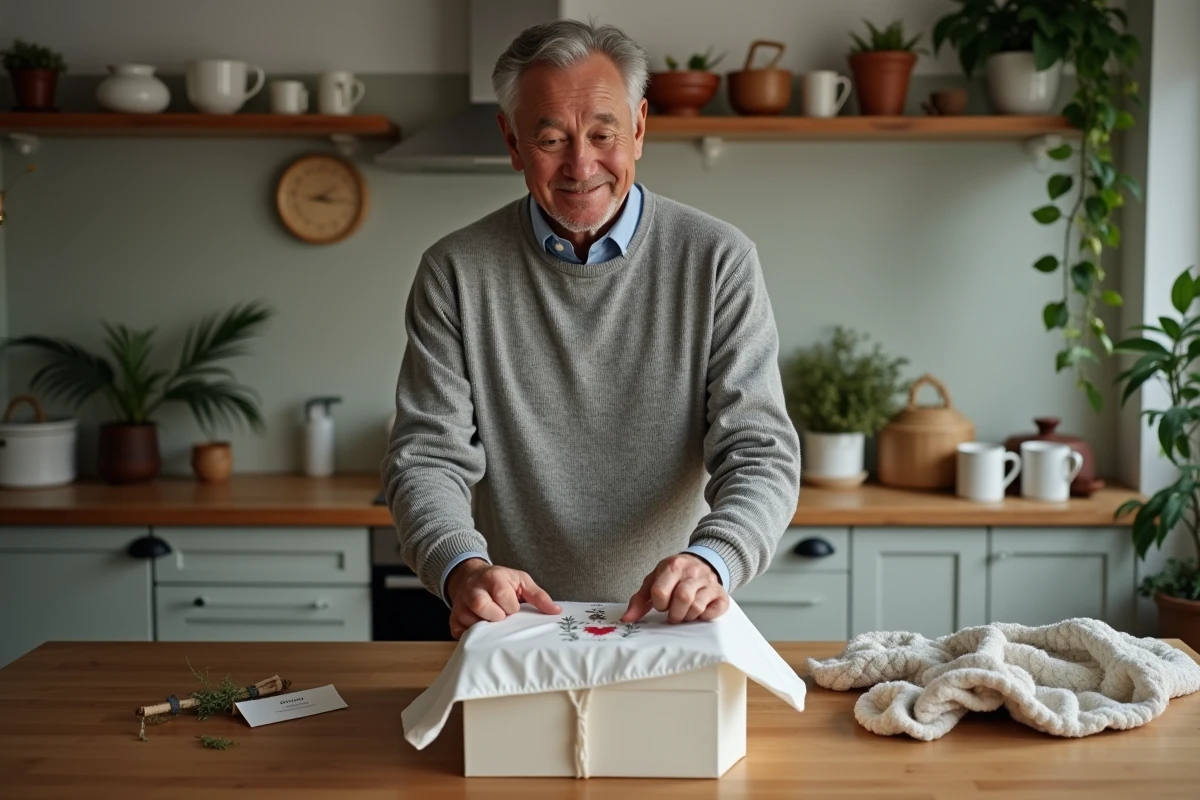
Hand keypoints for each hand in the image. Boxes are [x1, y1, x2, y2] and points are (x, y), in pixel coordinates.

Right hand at [445, 559, 560, 638]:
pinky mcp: (453, 620)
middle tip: (502, 617)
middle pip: (481, 605)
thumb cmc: (500, 581)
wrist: (470, 576)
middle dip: (496, 616)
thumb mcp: (521, 581)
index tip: (513, 608)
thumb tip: (556, 611)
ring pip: (470, 622)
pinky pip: (461, 634)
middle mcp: (473, 590)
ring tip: (493, 624)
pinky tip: (483, 632)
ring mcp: (460, 606)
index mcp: (493, 578)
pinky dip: (474, 637)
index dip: (511, 606)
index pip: (503, 596)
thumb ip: (538, 596)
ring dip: (486, 628)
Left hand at [620, 553, 728, 624]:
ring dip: (688, 616)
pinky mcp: (722, 594)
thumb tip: (626, 619)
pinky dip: (705, 616)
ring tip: (685, 612)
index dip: (660, 604)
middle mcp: (693, 572)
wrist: (702, 562)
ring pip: (697, 607)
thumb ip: (639, 600)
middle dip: (674, 614)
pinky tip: (700, 612)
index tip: (663, 604)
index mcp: (673, 566)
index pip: (660, 592)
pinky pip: (715, 611)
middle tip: (673, 614)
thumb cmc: (673, 576)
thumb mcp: (654, 581)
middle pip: (682, 598)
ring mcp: (709, 582)